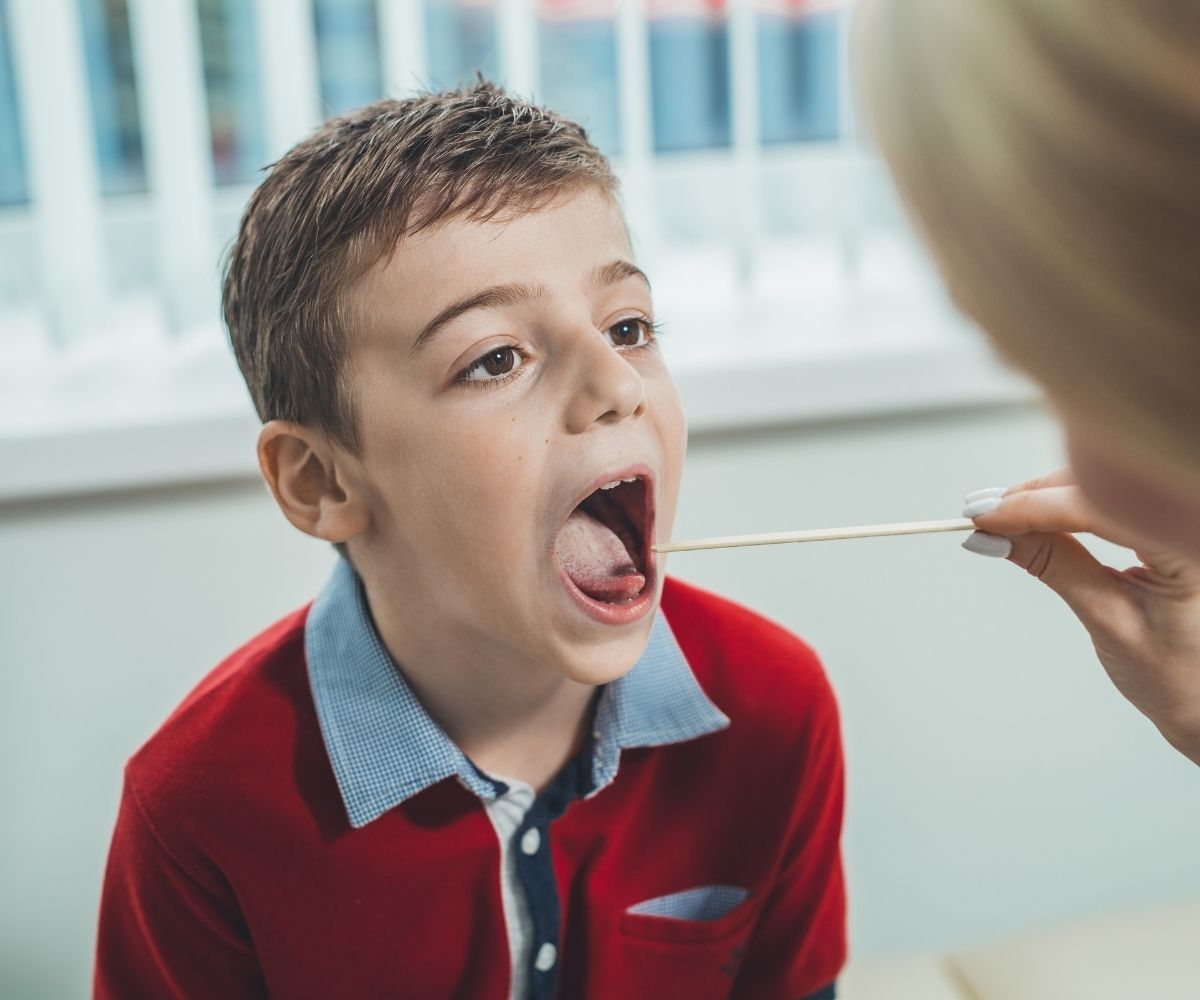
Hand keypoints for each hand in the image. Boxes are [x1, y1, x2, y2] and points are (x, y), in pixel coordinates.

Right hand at [963, 469, 1199, 765]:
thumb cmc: (1182, 675)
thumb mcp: (1108, 619)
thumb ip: (1053, 566)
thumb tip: (995, 536)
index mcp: (1189, 548)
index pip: (1099, 507)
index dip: (1034, 506)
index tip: (984, 514)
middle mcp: (1190, 523)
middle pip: (1098, 484)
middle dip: (1035, 495)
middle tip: (982, 513)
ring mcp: (1181, 523)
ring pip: (1101, 485)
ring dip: (1047, 496)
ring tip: (1000, 516)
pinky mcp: (1168, 526)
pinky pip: (1113, 498)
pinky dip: (1070, 503)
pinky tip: (1036, 514)